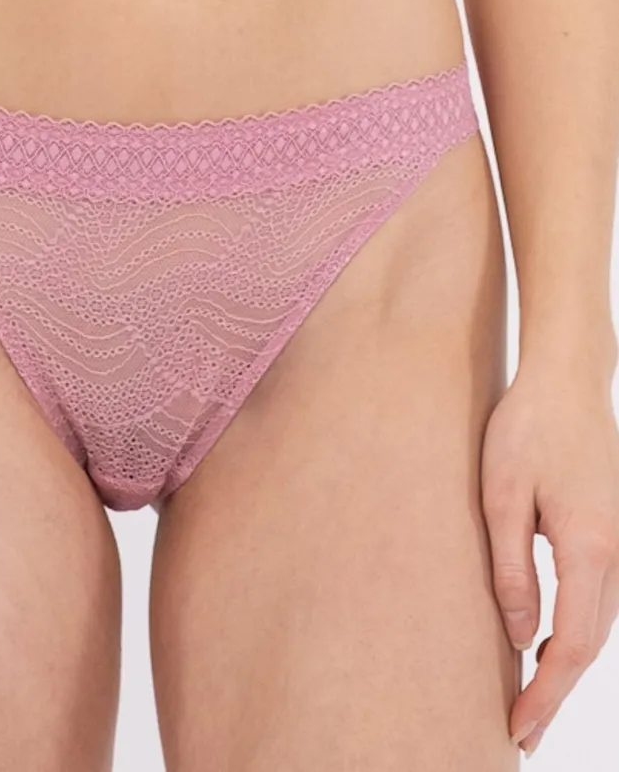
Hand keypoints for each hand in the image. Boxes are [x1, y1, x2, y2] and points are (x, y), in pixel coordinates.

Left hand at [481, 362, 618, 757]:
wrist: (568, 377)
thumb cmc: (528, 426)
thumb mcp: (502, 494)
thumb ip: (510, 567)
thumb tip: (517, 636)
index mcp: (589, 549)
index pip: (571, 647)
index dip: (546, 695)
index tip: (518, 729)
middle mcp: (614, 553)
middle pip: (590, 646)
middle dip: (556, 693)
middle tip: (519, 732)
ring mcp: (618, 541)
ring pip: (597, 624)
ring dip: (565, 664)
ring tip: (528, 697)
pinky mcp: (608, 528)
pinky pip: (597, 597)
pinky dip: (575, 630)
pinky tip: (544, 640)